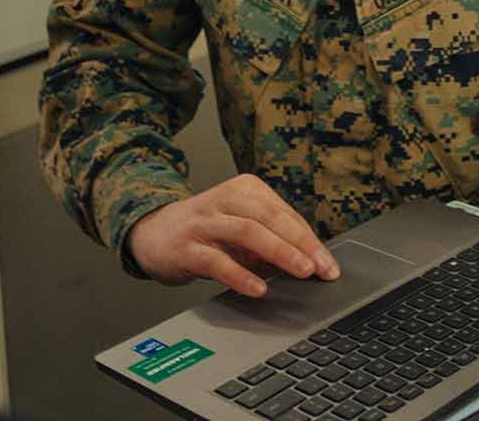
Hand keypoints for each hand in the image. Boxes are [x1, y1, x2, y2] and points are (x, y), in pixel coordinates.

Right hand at [126, 175, 340, 296]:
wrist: (150, 233)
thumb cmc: (205, 231)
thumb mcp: (240, 227)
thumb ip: (271, 239)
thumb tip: (308, 262)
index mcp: (244, 189)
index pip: (284, 213)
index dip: (310, 239)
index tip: (329, 263)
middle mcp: (224, 199)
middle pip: (270, 217)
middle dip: (301, 243)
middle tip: (322, 268)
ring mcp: (204, 221)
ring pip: (248, 232)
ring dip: (279, 252)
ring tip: (301, 272)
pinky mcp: (185, 246)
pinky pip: (217, 260)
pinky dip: (240, 274)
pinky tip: (258, 288)